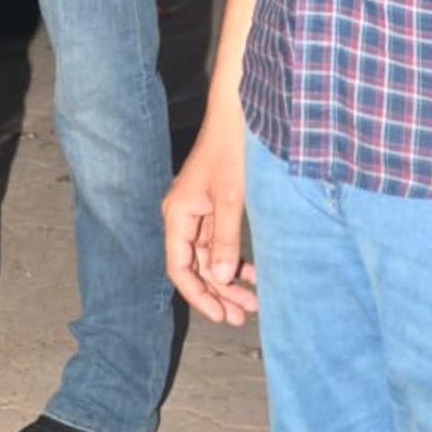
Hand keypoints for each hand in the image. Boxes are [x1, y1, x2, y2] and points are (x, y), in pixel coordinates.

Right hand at [163, 122, 257, 326]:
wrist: (239, 114)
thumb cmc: (230, 149)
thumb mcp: (230, 198)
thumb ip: (225, 240)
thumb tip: (223, 279)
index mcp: (177, 214)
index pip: (179, 267)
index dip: (198, 295)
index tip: (220, 314)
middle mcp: (183, 216)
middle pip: (196, 266)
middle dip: (218, 292)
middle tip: (242, 317)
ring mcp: (199, 211)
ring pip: (210, 257)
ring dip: (229, 279)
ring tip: (253, 303)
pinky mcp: (214, 206)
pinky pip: (220, 242)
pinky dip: (235, 258)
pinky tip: (253, 274)